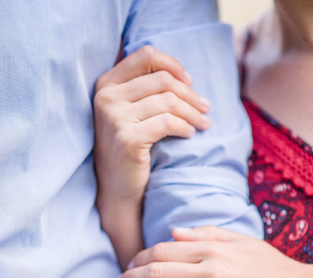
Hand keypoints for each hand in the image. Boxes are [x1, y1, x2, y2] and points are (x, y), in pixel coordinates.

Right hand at [94, 46, 210, 206]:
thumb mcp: (132, 111)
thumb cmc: (131, 145)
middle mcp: (107, 96)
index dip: (174, 66)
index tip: (191, 82)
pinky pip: (167, 123)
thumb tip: (185, 76)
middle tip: (206, 109)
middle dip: (191, 95)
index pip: (146, 56)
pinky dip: (184, 127)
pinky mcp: (127, 138)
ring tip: (204, 124)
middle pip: (163, 80)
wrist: (117, 186)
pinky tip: (189, 134)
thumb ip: (147, 89)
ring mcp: (114, 117)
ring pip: (168, 101)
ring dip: (193, 113)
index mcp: (107, 83)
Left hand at [112, 226, 312, 277]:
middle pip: (158, 272)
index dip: (140, 257)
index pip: (165, 250)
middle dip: (130, 277)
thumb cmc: (273, 268)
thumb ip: (208, 235)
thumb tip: (174, 232)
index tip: (128, 265)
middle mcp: (214, 272)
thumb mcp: (244, 243)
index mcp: (217, 250)